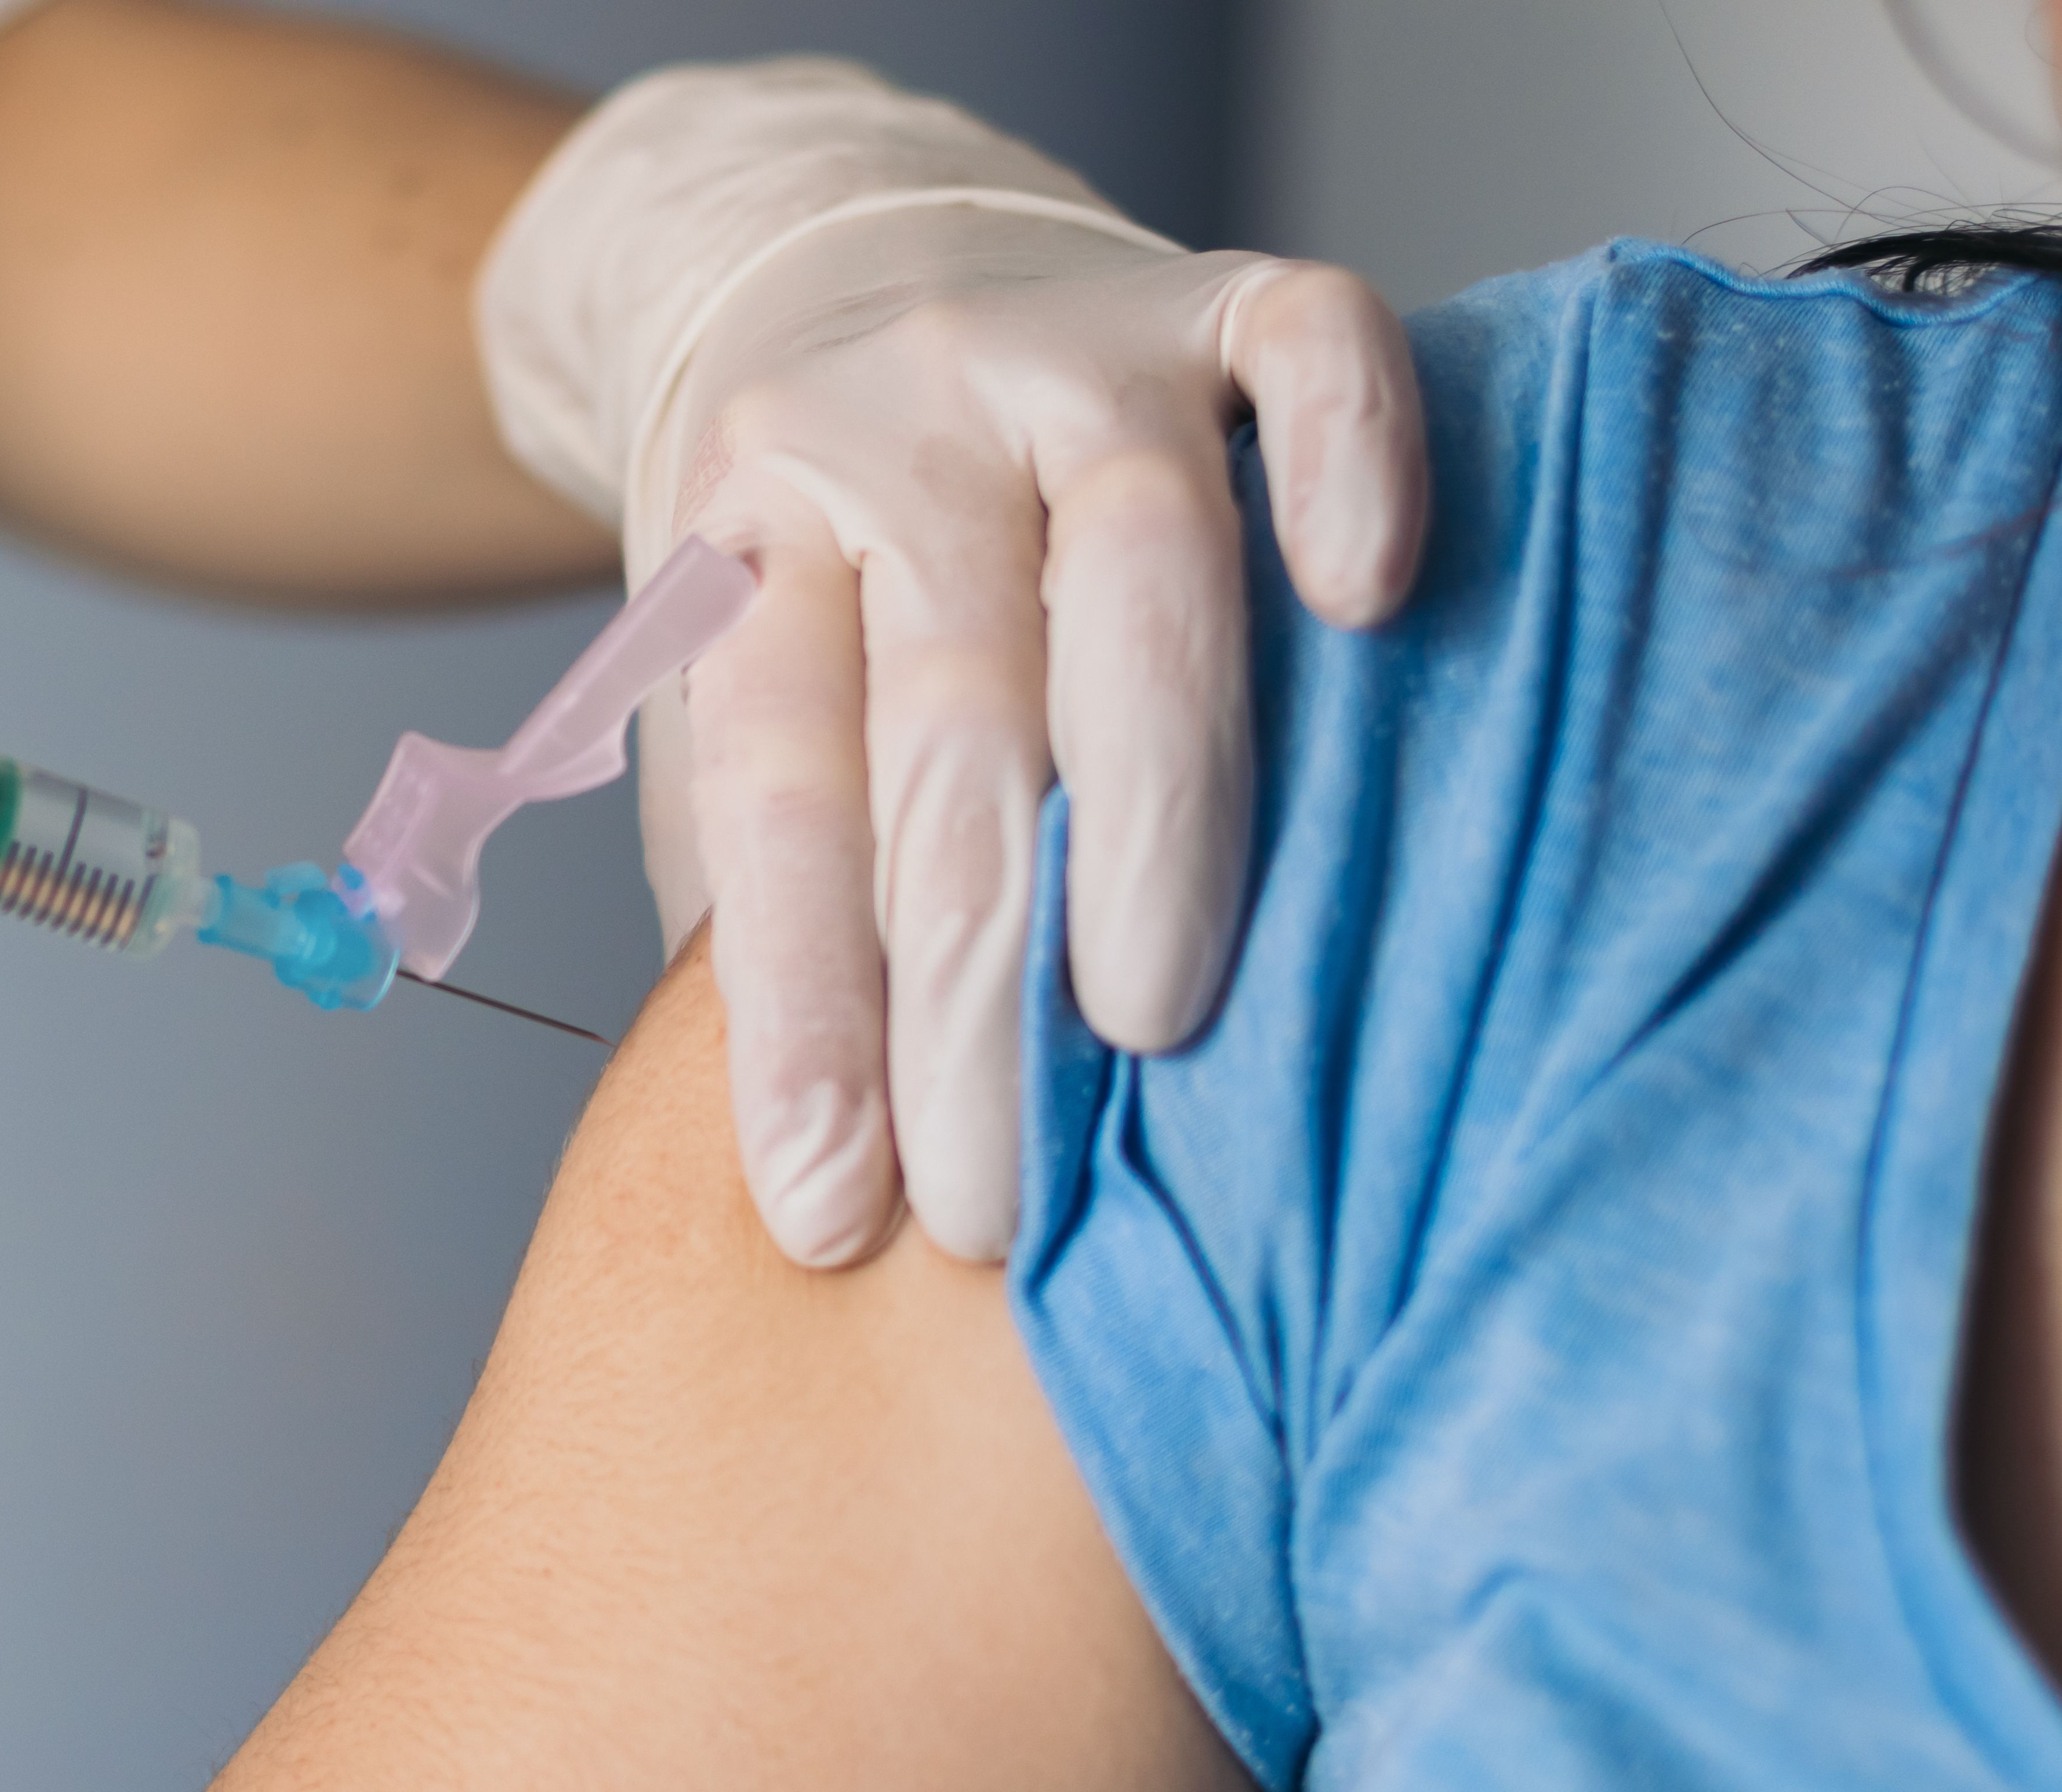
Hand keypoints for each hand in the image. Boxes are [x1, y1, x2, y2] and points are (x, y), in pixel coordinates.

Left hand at [482, 63, 1427, 1264]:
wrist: (833, 264)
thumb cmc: (817, 573)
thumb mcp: (739, 704)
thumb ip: (787, 887)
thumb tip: (849, 1158)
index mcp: (745, 537)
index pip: (775, 795)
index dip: (800, 1014)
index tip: (832, 1208)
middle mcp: (894, 431)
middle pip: (948, 721)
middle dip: (973, 982)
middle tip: (1002, 1196)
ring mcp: (1064, 349)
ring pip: (1134, 566)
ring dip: (1149, 804)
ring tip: (1155, 1016)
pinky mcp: (1221, 294)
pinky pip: (1311, 348)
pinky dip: (1349, 465)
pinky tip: (1369, 603)